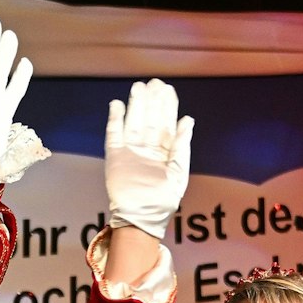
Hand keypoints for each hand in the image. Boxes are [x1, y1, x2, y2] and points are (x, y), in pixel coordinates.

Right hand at [104, 79, 193, 239]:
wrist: (141, 219)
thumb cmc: (163, 201)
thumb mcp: (179, 173)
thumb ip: (182, 146)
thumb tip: (188, 120)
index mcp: (164, 153)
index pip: (166, 124)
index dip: (167, 107)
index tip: (168, 89)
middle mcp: (147, 149)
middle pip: (149, 120)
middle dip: (152, 102)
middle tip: (153, 83)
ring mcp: (130, 152)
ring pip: (133, 123)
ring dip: (136, 105)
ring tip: (139, 88)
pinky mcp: (115, 158)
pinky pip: (114, 135)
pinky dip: (115, 120)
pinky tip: (117, 105)